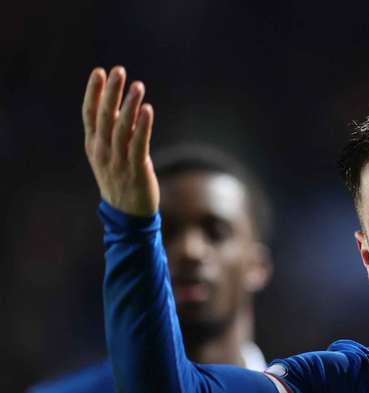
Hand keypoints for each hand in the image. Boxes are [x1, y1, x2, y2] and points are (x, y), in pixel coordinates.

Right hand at [83, 66, 159, 216]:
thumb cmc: (119, 178)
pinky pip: (139, 144)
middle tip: (118, 71)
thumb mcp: (108, 154)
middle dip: (111, 92)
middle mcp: (102, 151)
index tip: (99, 71)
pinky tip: (147, 110)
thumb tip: (116, 104)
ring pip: (122, 128)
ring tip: (137, 85)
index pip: (90, 114)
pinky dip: (143, 126)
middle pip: (105, 116)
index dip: (94, 92)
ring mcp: (118, 161)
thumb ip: (111, 131)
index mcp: (93, 145)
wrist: (127, 214)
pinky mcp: (137, 170)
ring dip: (129, 105)